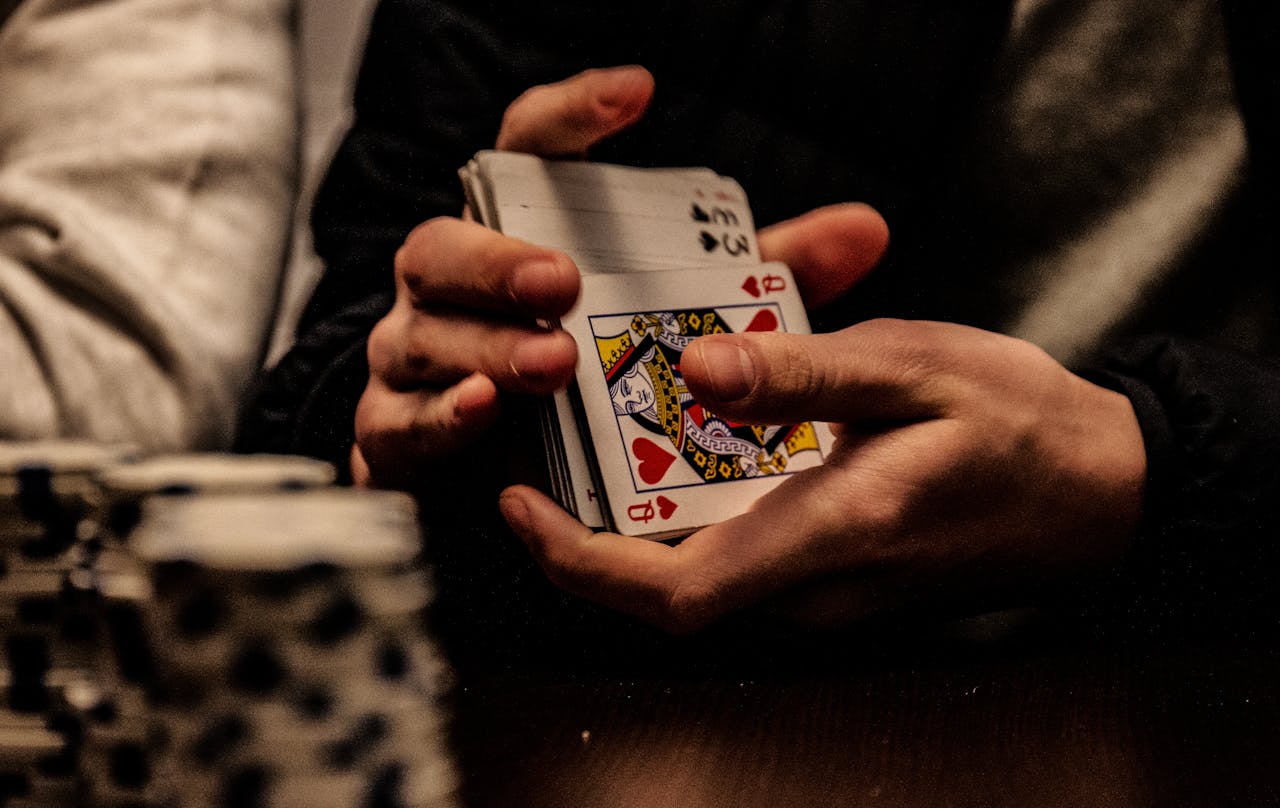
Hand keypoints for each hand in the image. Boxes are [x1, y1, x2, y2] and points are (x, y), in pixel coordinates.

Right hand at [353, 65, 888, 487]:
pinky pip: (398, 422)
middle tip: (563, 282)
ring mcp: (414, 357)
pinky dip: (439, 418)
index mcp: (511, 238)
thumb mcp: (678, 317)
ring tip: (549, 365)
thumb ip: (755, 276)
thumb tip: (863, 230)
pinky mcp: (395, 433)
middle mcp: (448, 288)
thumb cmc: (592, 373)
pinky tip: (482, 411)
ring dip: (483, 346)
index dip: (573, 118)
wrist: (508, 471)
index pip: (526, 155)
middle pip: (442, 247)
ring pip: (421, 334)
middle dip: (499, 261)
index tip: (638, 94)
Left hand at [499, 320, 1146, 631]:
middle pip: (662, 588)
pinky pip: (734, 558)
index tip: (520, 503)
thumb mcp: (918, 368)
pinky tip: (687, 440)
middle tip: (547, 436)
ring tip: (602, 425)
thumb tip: (699, 370)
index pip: (675, 592)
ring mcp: (825, 594)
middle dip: (586, 526)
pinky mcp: (831, 579)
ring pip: (693, 573)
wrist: (1098, 492)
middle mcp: (817, 586)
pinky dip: (689, 510)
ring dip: (634, 514)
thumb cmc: (1022, 425)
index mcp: (834, 531)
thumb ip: (805, 374)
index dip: (578, 561)